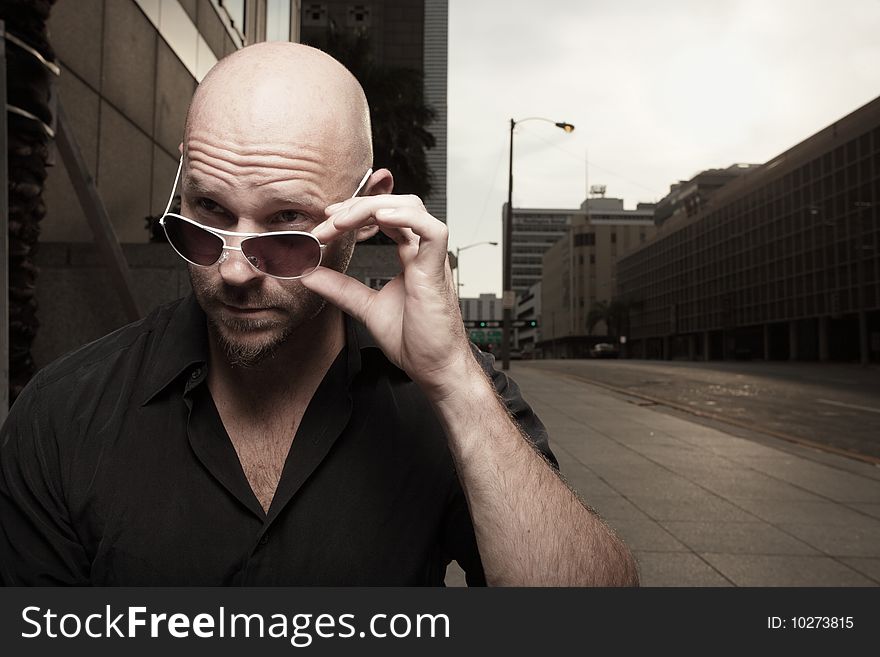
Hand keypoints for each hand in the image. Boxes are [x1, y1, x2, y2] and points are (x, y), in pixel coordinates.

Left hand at [303, 193, 476, 398]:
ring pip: (411, 208)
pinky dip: (407, 218)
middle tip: (326, 223)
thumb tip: (309, 274)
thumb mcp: (366, 308)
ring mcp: (432, 260)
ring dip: (372, 207)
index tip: (326, 222)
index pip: (384, 217)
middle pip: (395, 205)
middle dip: (357, 207)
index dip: (355, 213)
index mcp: (410, 257)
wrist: (435, 369)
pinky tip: (381, 218)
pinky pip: (433, 231)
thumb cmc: (416, 342)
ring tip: (342, 222)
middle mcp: (422, 253)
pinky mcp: (438, 271)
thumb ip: (340, 288)